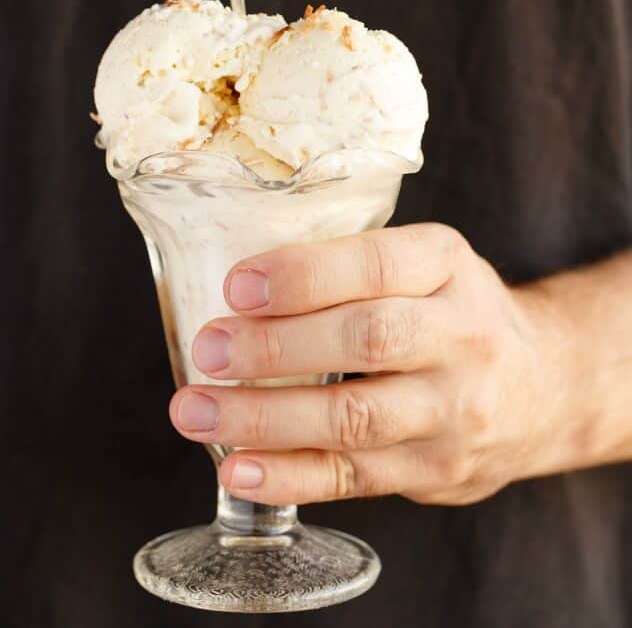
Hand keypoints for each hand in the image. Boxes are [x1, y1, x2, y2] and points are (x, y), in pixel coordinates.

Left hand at [169, 224, 568, 505]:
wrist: (543, 385)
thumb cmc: (454, 312)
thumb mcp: (425, 264)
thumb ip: (352, 268)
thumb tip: (238, 290)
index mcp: (448, 266)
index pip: (376, 264)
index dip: (302, 276)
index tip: (236, 286)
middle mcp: (463, 335)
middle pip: (366, 339)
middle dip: (275, 347)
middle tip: (209, 349)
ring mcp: (457, 409)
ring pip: (355, 417)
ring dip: (265, 418)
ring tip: (197, 411)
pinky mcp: (440, 471)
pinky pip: (355, 477)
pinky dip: (289, 475)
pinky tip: (238, 468)